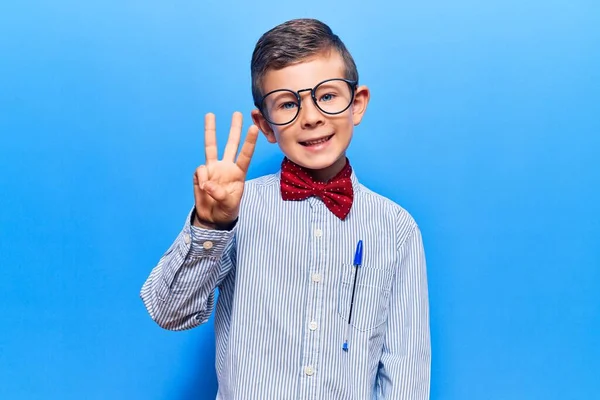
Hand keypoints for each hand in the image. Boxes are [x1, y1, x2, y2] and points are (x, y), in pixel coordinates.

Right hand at [193, 112, 258, 227]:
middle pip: (231, 144)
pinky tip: (204, 188)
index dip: (250, 142)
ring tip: (210, 115)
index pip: (245, 155)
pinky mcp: (202, 174)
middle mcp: (227, 167)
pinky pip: (200, 170)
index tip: (254, 128)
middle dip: (234, 129)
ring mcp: (213, 169)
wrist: (212, 218)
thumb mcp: (229, 205)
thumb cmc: (226, 210)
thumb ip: (220, 195)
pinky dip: (202, 179)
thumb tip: (208, 183)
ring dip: (211, 131)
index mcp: (239, 174)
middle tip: (238, 113)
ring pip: (211, 146)